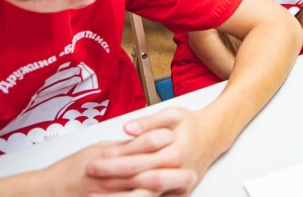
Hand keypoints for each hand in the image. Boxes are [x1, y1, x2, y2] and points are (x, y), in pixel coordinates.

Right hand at [20, 134, 196, 196]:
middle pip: (147, 172)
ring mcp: (112, 193)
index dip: (157, 140)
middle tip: (191, 167)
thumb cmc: (72, 169)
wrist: (48, 191)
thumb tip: (142, 135)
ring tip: (186, 183)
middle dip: (171, 170)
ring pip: (145, 192)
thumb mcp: (97, 149)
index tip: (172, 135)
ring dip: (167, 188)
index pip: (139, 148)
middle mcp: (113, 177)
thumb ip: (121, 146)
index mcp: (110, 158)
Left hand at [86, 108, 220, 192]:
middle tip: (88, 183)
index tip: (92, 162)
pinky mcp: (179, 194)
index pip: (138, 162)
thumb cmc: (191, 124)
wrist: (214, 136)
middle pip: (139, 184)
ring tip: (94, 196)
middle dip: (111, 185)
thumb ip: (149, 122)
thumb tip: (128, 128)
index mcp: (175, 153)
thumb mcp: (172, 115)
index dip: (113, 164)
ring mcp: (180, 187)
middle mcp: (179, 173)